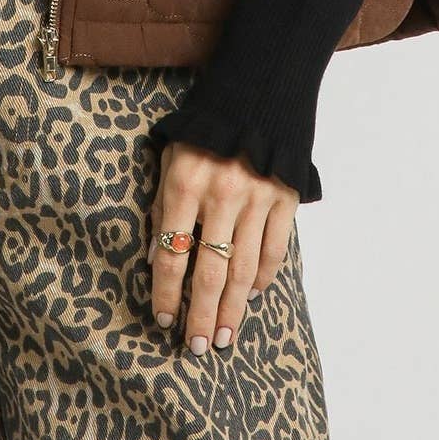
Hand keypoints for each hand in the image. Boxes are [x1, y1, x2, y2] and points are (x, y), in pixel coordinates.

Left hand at [149, 141, 297, 354]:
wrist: (256, 91)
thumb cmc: (204, 128)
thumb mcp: (170, 156)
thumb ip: (162, 206)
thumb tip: (154, 258)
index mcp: (185, 184)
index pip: (170, 253)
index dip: (165, 292)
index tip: (163, 320)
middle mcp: (220, 196)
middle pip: (208, 272)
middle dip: (200, 315)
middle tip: (197, 348)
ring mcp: (256, 199)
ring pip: (243, 271)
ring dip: (231, 309)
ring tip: (223, 337)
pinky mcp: (285, 199)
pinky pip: (273, 251)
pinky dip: (262, 278)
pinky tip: (251, 296)